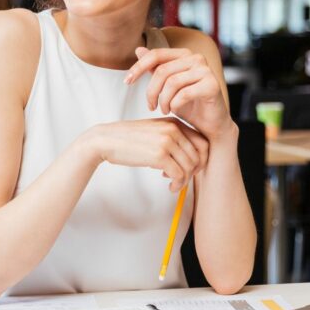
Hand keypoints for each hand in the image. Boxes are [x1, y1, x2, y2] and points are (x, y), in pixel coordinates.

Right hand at [86, 117, 208, 191]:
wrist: (106, 140)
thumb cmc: (129, 140)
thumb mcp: (155, 132)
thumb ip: (174, 140)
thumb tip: (193, 160)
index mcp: (174, 122)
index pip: (203, 142)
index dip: (202, 159)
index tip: (191, 168)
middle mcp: (173, 129)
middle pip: (199, 156)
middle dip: (193, 171)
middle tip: (181, 178)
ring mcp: (167, 141)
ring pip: (190, 167)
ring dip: (184, 180)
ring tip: (173, 184)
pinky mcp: (159, 155)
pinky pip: (179, 175)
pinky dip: (177, 185)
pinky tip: (169, 186)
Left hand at [125, 47, 232, 140]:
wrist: (210, 124)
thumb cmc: (189, 105)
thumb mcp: (167, 86)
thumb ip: (155, 68)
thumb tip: (138, 49)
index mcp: (185, 55)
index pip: (156, 54)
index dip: (138, 67)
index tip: (127, 82)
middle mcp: (197, 58)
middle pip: (162, 70)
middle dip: (151, 91)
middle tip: (150, 106)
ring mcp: (206, 71)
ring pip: (172, 82)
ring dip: (163, 100)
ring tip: (163, 110)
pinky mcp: (212, 85)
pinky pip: (184, 94)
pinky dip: (175, 105)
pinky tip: (174, 111)